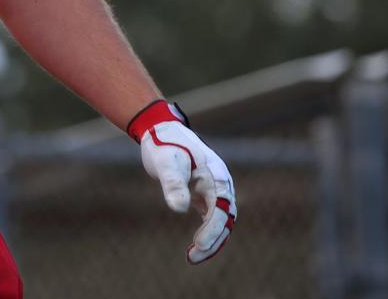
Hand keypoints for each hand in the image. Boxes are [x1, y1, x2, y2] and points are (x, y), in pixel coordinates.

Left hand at [127, 100, 235, 263]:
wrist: (160, 130)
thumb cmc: (164, 144)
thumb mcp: (165, 163)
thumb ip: (173, 184)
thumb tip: (179, 208)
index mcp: (216, 175)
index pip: (222, 209)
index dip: (212, 229)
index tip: (198, 245)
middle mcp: (220, 183)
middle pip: (226, 219)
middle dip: (213, 240)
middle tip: (193, 257)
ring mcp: (215, 189)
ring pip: (221, 220)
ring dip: (211, 239)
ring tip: (193, 257)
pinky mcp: (205, 193)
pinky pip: (212, 217)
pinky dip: (207, 232)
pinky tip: (194, 246)